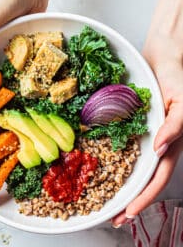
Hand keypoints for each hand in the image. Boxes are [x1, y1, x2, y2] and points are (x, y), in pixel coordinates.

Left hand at [112, 0, 182, 226]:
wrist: (163, 58)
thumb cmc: (177, 77)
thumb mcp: (182, 101)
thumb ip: (176, 125)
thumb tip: (162, 148)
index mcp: (170, 142)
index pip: (156, 178)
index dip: (143, 198)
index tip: (126, 214)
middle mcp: (155, 143)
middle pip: (142, 179)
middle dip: (128, 200)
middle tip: (110, 217)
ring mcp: (144, 135)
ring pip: (132, 167)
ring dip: (119, 185)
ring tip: (103, 201)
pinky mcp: (132, 125)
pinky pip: (122, 146)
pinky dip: (113, 160)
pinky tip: (100, 168)